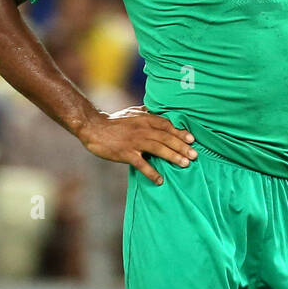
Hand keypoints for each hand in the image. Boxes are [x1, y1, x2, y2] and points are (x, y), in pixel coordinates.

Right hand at [78, 105, 195, 185]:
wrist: (93, 127)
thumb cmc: (114, 121)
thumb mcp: (132, 112)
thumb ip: (145, 112)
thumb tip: (155, 109)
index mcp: (145, 119)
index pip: (167, 125)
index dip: (180, 132)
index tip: (192, 139)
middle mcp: (142, 129)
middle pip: (166, 138)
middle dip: (182, 147)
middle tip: (194, 156)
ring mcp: (134, 141)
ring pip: (158, 149)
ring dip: (172, 157)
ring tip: (185, 164)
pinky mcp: (125, 153)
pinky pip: (141, 164)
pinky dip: (151, 172)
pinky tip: (160, 180)